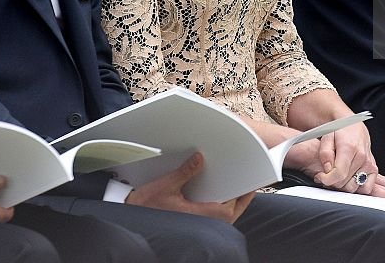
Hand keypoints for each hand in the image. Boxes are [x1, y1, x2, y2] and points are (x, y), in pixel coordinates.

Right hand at [126, 153, 253, 223]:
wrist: (131, 218)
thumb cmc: (147, 207)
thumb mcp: (166, 186)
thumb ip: (185, 172)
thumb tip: (199, 158)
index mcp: (204, 215)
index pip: (235, 204)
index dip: (246, 192)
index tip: (254, 180)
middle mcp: (206, 223)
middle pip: (233, 209)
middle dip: (239, 194)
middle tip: (244, 177)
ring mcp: (200, 225)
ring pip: (224, 213)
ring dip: (228, 198)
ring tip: (230, 180)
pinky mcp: (193, 223)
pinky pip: (213, 213)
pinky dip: (217, 202)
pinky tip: (212, 189)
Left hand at [313, 123, 374, 191]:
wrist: (353, 125)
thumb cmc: (340, 130)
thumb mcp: (327, 136)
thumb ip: (325, 153)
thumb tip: (327, 169)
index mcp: (349, 148)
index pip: (339, 173)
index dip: (326, 179)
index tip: (320, 176)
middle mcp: (362, 157)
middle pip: (345, 183)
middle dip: (332, 182)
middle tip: (325, 175)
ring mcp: (369, 164)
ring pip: (353, 188)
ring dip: (342, 186)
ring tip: (336, 176)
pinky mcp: (373, 169)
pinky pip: (366, 188)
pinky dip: (356, 188)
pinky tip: (348, 180)